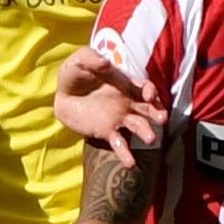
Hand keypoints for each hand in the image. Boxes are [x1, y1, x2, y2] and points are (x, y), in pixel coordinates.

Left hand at [55, 46, 166, 167]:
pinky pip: (120, 144)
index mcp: (125, 84)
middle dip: (158, 112)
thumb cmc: (75, 74)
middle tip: (162, 119)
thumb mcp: (80, 60)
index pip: (144, 87)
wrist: (61, 95)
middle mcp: (127, 102)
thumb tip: (105, 63)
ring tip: (151, 139)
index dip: (149, 90)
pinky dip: (126, 154)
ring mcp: (119, 118)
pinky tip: (131, 164)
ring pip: (139, 126)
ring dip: (147, 132)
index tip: (149, 95)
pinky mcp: (107, 131)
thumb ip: (92, 59)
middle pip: (149, 108)